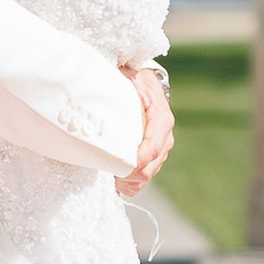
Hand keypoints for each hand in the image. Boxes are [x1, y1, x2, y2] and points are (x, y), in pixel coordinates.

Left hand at [114, 58, 173, 196]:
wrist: (145, 82)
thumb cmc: (134, 81)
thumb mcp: (129, 79)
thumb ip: (120, 88)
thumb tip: (98, 95)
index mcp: (161, 119)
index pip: (153, 148)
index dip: (137, 162)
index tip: (121, 168)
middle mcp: (165, 135)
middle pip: (151, 166)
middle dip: (131, 175)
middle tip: (110, 175)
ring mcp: (162, 147)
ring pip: (149, 174)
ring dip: (130, 181)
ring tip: (111, 178)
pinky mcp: (156, 154)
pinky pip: (147, 175)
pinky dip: (132, 183)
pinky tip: (118, 181)